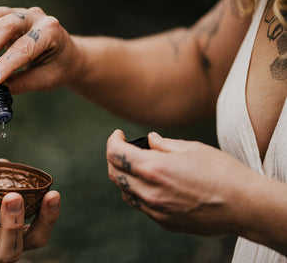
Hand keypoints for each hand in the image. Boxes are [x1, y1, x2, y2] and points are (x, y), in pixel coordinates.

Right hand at [0, 7, 77, 93]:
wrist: (64, 53)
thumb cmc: (57, 67)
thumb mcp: (46, 80)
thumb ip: (22, 83)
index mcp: (50, 31)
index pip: (24, 47)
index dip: (5, 64)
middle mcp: (35, 17)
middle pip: (6, 25)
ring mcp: (20, 13)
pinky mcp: (7, 15)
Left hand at [106, 129, 260, 235]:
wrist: (245, 206)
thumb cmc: (222, 172)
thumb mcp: (192, 148)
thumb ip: (164, 144)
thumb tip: (150, 140)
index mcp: (154, 168)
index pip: (116, 154)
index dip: (113, 141)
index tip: (118, 135)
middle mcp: (149, 191)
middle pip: (114, 173)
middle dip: (114, 158)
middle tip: (124, 148)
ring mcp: (156, 210)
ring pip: (125, 192)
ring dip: (125, 177)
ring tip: (139, 167)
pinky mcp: (164, 222)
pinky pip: (141, 206)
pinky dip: (139, 193)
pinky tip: (153, 184)